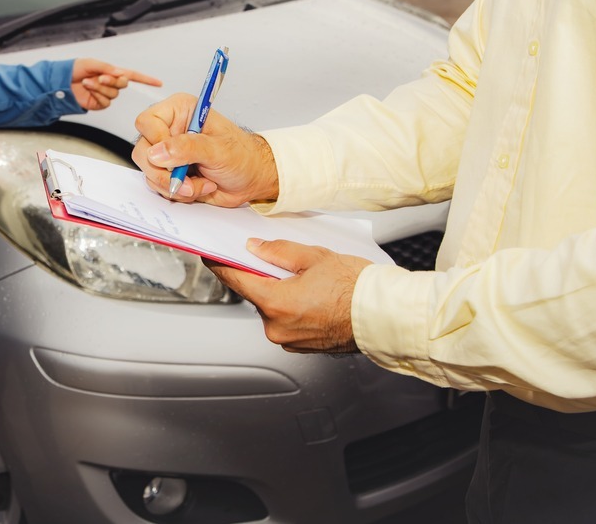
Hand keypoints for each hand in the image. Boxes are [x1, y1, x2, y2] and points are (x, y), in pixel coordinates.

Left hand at [70, 58, 161, 110]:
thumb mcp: (92, 63)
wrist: (62, 82)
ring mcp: (106, 94)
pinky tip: (88, 89)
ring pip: (113, 94)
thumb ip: (107, 67)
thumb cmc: (75, 69)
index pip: (133, 76)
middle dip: (112, 80)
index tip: (158, 83)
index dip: (146, 79)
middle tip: (100, 77)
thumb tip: (120, 73)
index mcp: (112, 72)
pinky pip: (105, 102)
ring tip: (88, 82)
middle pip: (123, 84)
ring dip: (100, 88)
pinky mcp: (99, 104)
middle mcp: (111, 83)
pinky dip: (96, 95)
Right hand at [131, 93, 278, 205]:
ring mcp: (168, 154)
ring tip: (201, 184)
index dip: (155, 141)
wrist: (251, 178)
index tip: (172, 158)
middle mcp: (169, 130)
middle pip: (142, 150)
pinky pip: (158, 186)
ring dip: (174, 185)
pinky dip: (177, 193)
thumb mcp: (218, 150)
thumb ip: (188, 148)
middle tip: (185, 181)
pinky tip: (199, 187)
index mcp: (180, 112)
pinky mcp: (170, 173)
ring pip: (149, 172)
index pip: (147, 121)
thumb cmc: (242, 156)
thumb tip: (157, 152)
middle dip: (164, 172)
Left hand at [208, 239, 371, 352]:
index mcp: (276, 303)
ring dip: (280, 293)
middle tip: (280, 261)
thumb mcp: (314, 257)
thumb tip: (255, 249)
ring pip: (272, 308)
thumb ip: (278, 251)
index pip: (236, 280)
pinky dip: (292, 308)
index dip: (220, 265)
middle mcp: (277, 327)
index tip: (210, 256)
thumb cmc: (357, 289)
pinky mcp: (302, 346)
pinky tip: (312, 296)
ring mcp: (289, 340)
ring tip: (306, 279)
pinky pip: (287, 322)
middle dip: (262, 276)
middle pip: (256, 294)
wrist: (385, 315)